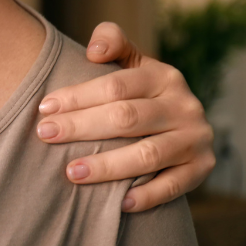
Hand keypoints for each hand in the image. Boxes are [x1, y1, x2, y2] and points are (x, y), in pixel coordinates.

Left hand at [35, 22, 214, 211]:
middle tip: (45, 135)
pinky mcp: (202, 168)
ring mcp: (195, 139)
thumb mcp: (130, 60)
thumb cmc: (138, 89)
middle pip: (126, 118)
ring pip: (147, 155)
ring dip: (107, 166)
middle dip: (81, 127)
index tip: (44, 108)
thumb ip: (111, 42)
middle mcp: (184, 106)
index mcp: (163, 76)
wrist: (180, 119)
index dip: (77, 97)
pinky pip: (174, 186)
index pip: (114, 86)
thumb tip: (94, 51)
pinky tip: (118, 203)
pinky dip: (147, 195)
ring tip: (71, 172)